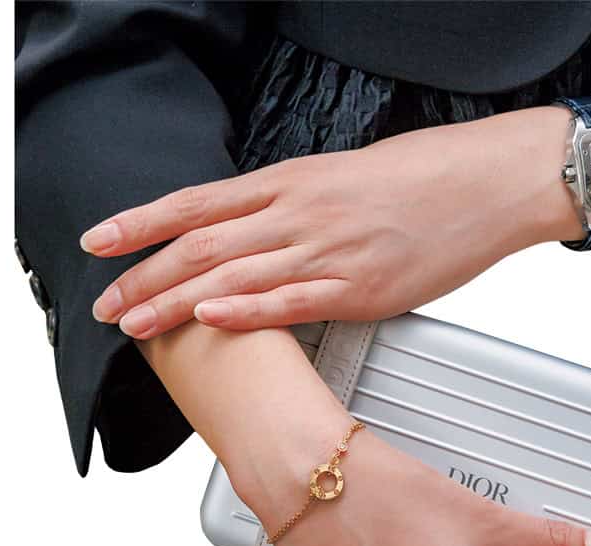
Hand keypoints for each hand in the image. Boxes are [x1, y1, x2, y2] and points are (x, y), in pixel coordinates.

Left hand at [83, 106, 578, 338]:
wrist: (487, 181)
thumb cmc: (426, 176)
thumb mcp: (347, 175)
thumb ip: (300, 203)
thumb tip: (265, 226)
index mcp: (294, 180)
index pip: (198, 201)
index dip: (144, 222)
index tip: (102, 241)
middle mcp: (301, 212)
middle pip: (204, 244)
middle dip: (147, 275)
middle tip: (107, 304)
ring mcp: (331, 249)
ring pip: (236, 274)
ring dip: (178, 302)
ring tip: (137, 324)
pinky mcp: (364, 285)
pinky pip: (295, 299)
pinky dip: (249, 310)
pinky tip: (213, 319)